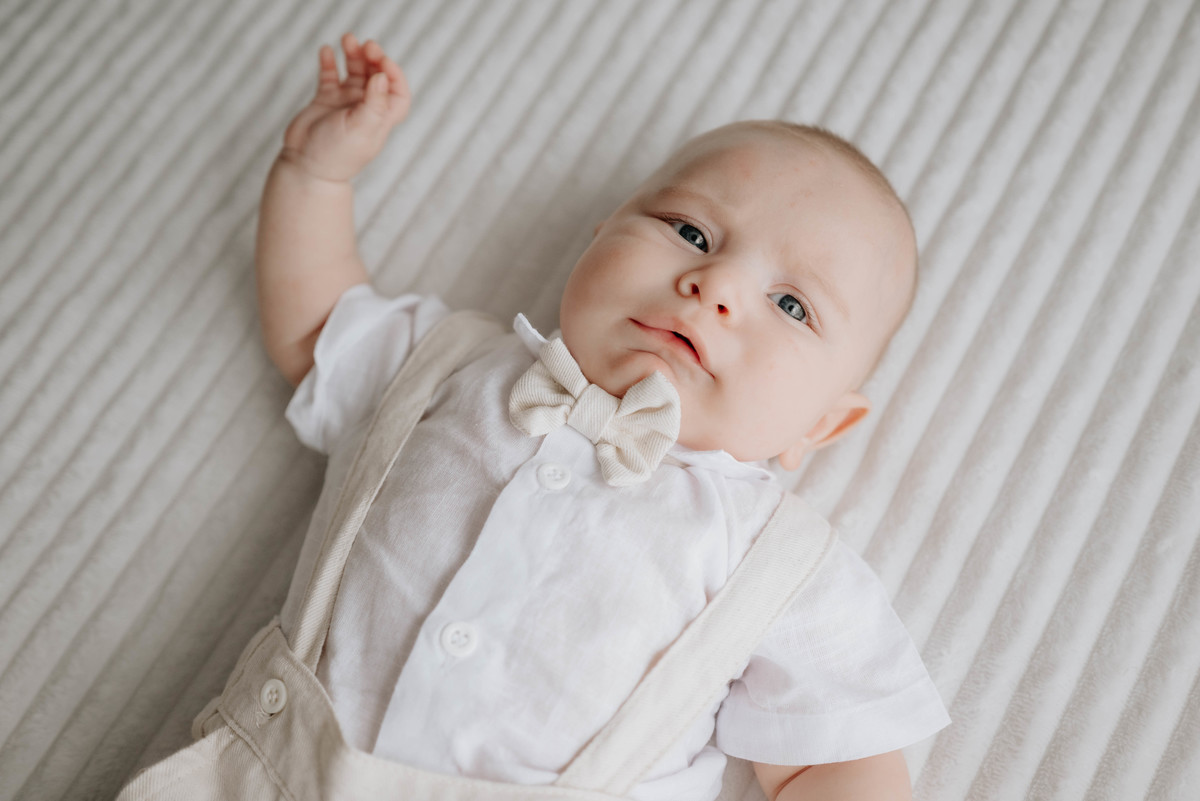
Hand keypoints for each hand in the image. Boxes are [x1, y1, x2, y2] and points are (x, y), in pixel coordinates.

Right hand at [280, 33, 410, 182]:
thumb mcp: (361, 129)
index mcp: (381, 118)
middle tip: (366, 45)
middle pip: (377, 77)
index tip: (383, 63)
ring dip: (353, 55)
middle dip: (374, 59)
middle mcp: (366, 109)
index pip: (398, 92)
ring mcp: (345, 104)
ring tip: (347, 39)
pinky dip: (329, 62)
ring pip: (355, 72)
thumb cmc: (337, 154)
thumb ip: (375, 103)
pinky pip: (330, 76)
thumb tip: (382, 75)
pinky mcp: (325, 101)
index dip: (396, 75)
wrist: (306, 167)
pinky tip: (326, 50)